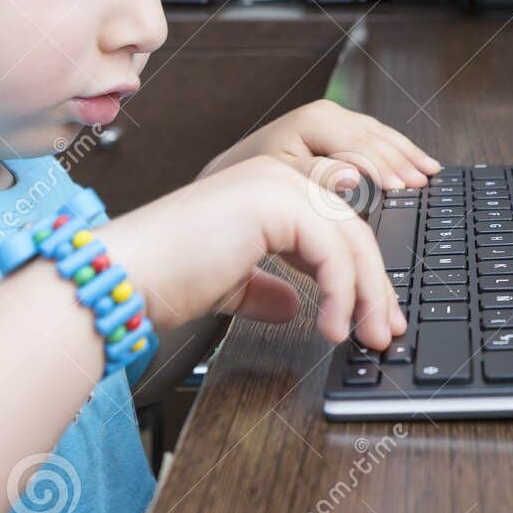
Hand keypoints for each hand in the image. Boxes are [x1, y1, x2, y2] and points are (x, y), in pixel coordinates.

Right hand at [105, 156, 407, 350]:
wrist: (127, 277)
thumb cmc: (163, 279)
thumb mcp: (229, 285)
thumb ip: (265, 289)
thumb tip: (293, 306)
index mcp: (269, 189)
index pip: (337, 228)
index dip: (364, 274)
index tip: (376, 316)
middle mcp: (278, 176)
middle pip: (354, 231)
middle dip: (376, 286)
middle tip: (385, 331)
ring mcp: (278, 182)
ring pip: (352, 239)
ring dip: (367, 294)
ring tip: (366, 336)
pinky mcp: (275, 201)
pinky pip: (332, 251)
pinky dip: (342, 293)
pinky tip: (332, 328)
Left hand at [202, 100, 440, 191]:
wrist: (234, 173)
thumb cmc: (253, 179)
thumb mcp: (279, 180)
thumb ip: (316, 177)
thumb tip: (353, 178)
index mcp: (313, 121)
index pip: (358, 145)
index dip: (382, 167)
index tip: (401, 189)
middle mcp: (328, 115)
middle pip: (375, 137)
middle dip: (402, 161)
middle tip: (424, 183)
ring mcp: (336, 120)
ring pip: (381, 135)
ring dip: (407, 154)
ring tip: (430, 172)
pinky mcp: (341, 131)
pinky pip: (377, 138)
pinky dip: (399, 151)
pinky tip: (416, 162)